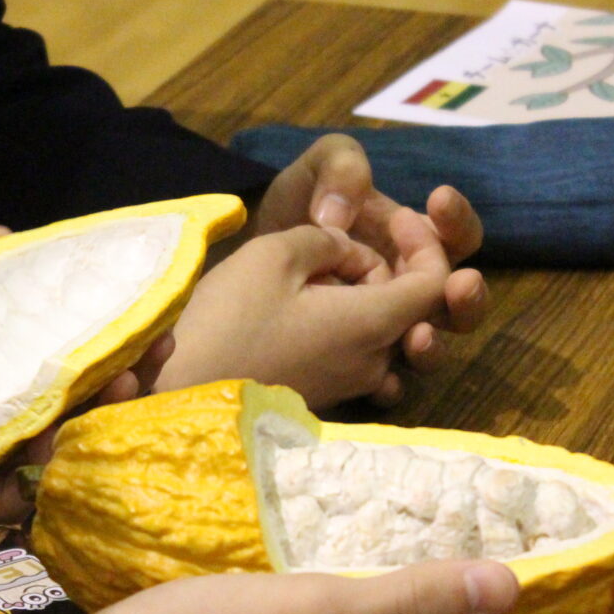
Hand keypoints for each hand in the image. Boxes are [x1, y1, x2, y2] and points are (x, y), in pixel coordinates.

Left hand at [0, 229, 167, 522]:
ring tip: (126, 398)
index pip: (23, 336)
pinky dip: (34, 488)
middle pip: (39, 391)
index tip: (131, 310)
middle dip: (99, 378)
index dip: (77, 325)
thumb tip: (14, 234)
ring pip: (29, 441)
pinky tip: (79, 457)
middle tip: (149, 362)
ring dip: (83, 426)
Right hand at [157, 225, 451, 406]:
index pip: (436, 282)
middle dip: (386, 264)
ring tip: (312, 275)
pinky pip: (358, 356)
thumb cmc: (227, 321)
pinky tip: (306, 309)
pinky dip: (347, 326)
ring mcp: (349, 385)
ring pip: (384, 331)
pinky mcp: (322, 396)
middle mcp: (374, 362)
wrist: (178, 394)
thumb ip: (325, 238)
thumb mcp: (274, 253)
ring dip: (363, 294)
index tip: (390, 217)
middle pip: (411, 306)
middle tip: (332, 245)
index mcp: (372, 323)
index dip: (424, 242)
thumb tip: (343, 247)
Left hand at [252, 133, 490, 371]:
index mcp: (412, 241)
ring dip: (433, 344)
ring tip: (417, 335)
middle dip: (468, 296)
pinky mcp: (357, 367)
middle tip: (458, 284)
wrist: (250, 256)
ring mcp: (387, 331)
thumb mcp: (315, 171)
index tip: (437, 198)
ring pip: (429, 347)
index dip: (456, 220)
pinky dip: (389, 387)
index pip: (455, 235)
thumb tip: (339, 216)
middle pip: (459, 302)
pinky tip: (382, 383)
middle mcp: (409, 289)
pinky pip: (385, 386)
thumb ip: (341, 167)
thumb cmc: (296, 208)